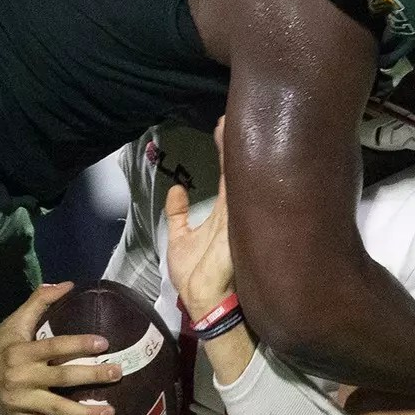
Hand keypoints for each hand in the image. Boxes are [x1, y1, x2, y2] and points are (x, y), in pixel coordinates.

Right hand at [0, 282, 120, 414]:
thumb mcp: (14, 321)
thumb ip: (39, 301)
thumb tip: (67, 284)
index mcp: (22, 351)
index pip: (54, 347)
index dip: (78, 344)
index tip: (104, 343)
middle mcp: (23, 377)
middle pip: (62, 378)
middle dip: (91, 377)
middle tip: (117, 373)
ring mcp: (22, 401)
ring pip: (57, 408)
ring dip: (84, 412)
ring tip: (109, 412)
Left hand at [164, 119, 232, 321]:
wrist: (205, 300)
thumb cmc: (195, 275)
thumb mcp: (180, 239)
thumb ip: (179, 215)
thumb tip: (176, 190)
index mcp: (223, 215)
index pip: (225, 177)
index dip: (224, 153)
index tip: (222, 128)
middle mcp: (235, 212)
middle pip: (234, 170)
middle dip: (233, 143)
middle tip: (231, 114)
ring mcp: (238, 216)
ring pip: (237, 175)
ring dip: (234, 148)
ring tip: (230, 120)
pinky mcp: (237, 222)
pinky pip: (235, 190)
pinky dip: (233, 168)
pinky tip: (233, 146)